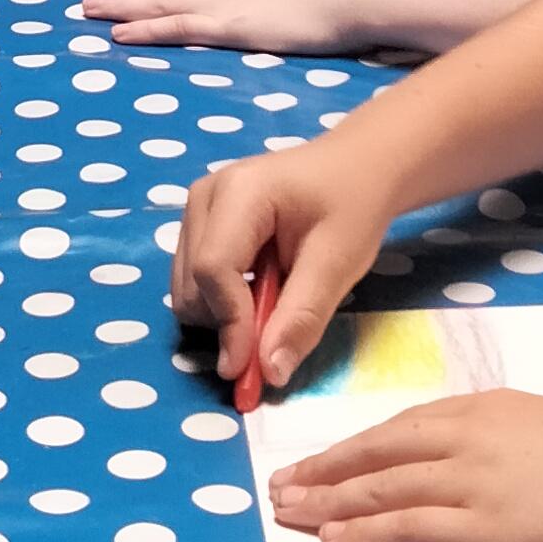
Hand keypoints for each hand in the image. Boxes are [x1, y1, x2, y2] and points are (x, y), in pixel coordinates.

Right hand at [170, 133, 405, 398]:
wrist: (356, 168)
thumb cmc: (352, 206)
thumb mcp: (339, 262)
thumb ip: (302, 317)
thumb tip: (270, 373)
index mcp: (239, 192)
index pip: (214, 269)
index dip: (230, 324)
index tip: (253, 369)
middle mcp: (204, 196)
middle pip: (192, 285)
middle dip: (228, 322)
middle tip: (279, 327)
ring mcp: (196, 209)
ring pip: (186, 290)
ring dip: (225, 314)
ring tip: (276, 296)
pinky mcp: (199, 225)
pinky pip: (193, 282)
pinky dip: (223, 302)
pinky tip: (261, 286)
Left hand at [268, 388, 542, 541]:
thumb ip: (510, 453)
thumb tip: (475, 477)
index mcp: (493, 410)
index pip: (403, 427)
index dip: (355, 448)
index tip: (323, 459)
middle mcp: (473, 439)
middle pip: (377, 455)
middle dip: (324, 471)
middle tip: (281, 486)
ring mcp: (477, 486)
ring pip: (381, 492)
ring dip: (328, 503)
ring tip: (288, 514)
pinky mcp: (487, 535)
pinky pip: (408, 533)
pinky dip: (365, 536)